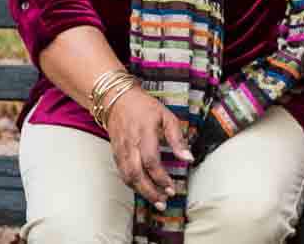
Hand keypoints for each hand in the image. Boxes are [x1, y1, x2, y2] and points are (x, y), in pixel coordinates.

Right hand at [106, 86, 192, 210]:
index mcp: (144, 133)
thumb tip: (188, 158)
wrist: (117, 100)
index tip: (172, 188)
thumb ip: (177, 138)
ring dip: (141, 192)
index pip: (151, 161)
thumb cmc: (144, 107)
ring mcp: (120, 150)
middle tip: (163, 202)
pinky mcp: (115, 154)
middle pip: (137, 174)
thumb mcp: (166, 116)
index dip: (161, 177)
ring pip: (128, 177)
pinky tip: (143, 190)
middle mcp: (130, 144)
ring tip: (156, 201)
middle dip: (150, 192)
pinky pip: (122, 174)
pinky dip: (133, 185)